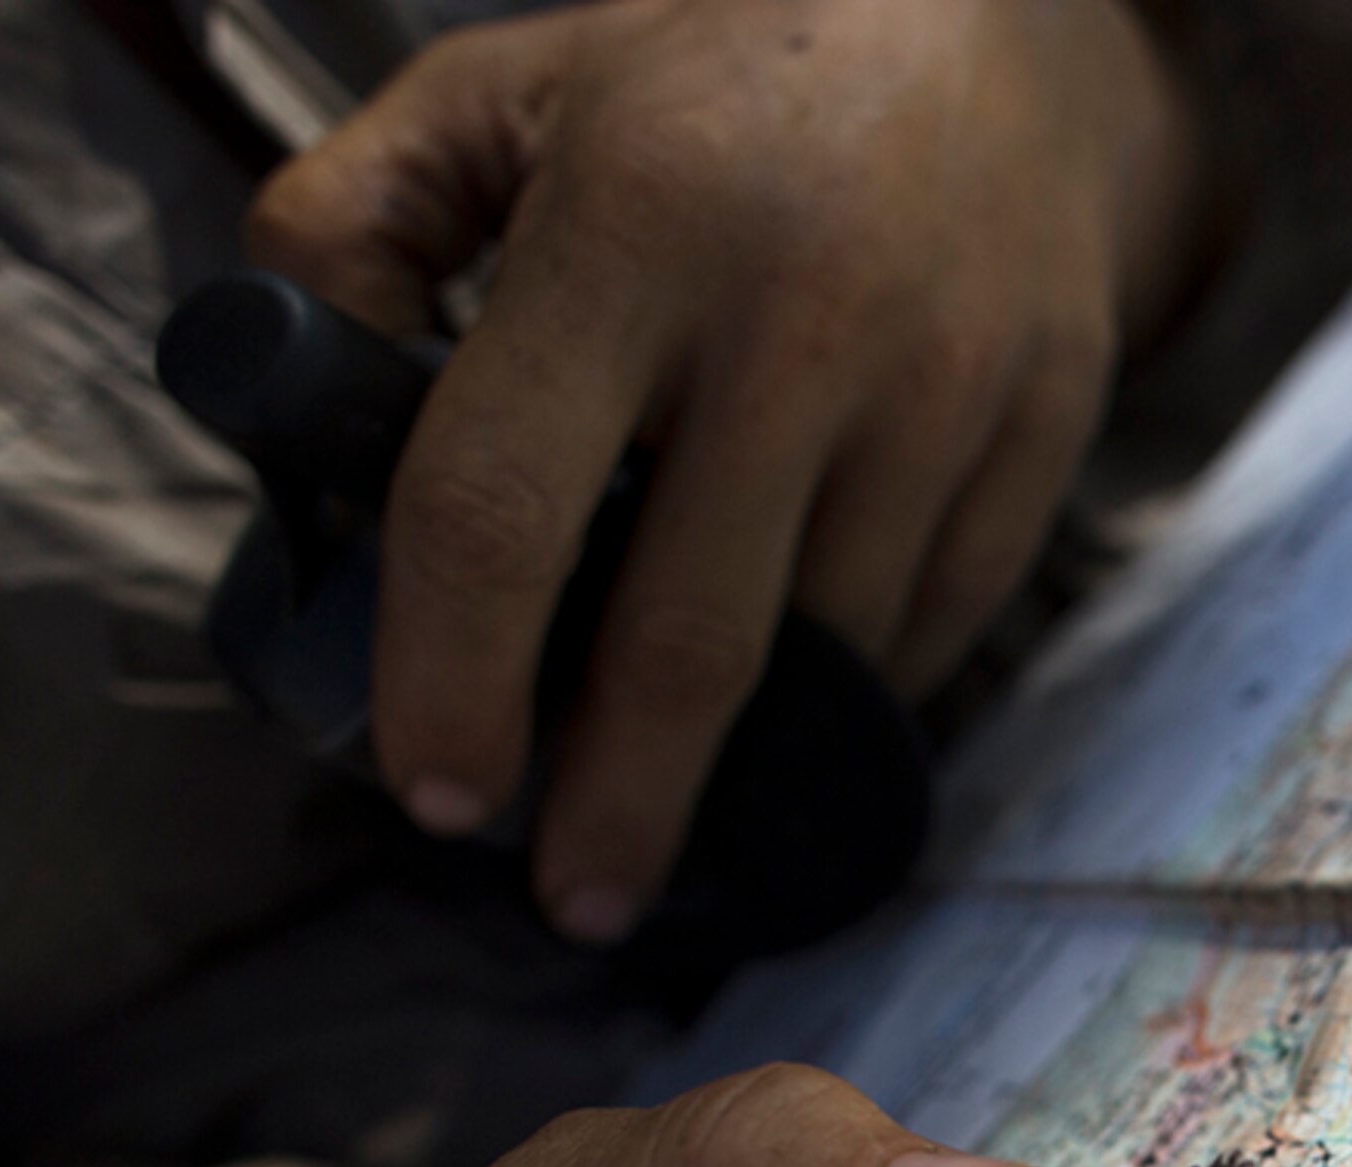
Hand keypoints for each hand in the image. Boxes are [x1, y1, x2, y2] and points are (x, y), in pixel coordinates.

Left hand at [246, 0, 1205, 943]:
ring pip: (825, 661)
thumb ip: (354, 230)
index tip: (435, 790)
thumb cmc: (714, 79)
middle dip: (614, 809)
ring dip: (733, 762)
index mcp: (635, 220)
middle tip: (566, 896)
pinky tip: (793, 690)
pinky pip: (933, 630)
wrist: (1002, 29)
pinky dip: (850, 688)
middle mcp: (805, 314)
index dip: (450, 679)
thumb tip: (302, 432)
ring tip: (662, 798)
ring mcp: (949, 385)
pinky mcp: (1049, 431)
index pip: (501, 505)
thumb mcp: (504, 91)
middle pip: (686, 643)